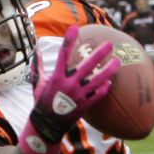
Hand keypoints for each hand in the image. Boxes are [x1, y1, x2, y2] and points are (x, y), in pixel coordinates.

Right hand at [30, 26, 121, 141]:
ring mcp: (78, 96)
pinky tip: (110, 82)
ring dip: (109, 70)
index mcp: (56, 77)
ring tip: (117, 61)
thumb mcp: (38, 83)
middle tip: (110, 44)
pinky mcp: (84, 107)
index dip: (69, 40)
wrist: (47, 125)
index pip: (63, 54)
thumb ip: (39, 66)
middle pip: (86, 65)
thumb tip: (36, 50)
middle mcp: (68, 85)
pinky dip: (104, 89)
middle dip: (99, 53)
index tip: (76, 28)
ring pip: (97, 81)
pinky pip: (98, 96)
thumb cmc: (42, 102)